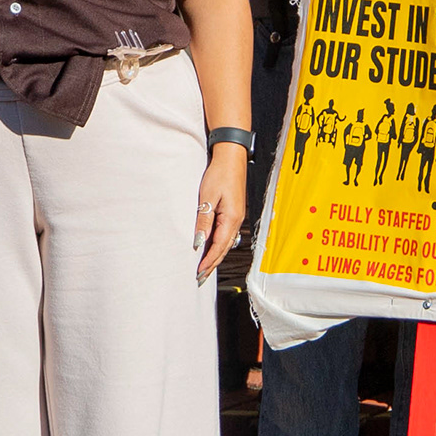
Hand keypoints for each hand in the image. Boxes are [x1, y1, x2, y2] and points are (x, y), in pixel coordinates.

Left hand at [193, 141, 245, 279]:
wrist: (231, 157)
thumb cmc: (220, 174)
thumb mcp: (208, 198)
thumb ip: (204, 221)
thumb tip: (199, 242)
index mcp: (231, 219)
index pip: (219, 247)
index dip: (208, 261)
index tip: (199, 272)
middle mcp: (236, 221)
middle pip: (223, 249)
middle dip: (212, 264)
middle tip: (200, 278)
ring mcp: (236, 217)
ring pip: (225, 243)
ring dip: (215, 256)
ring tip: (204, 268)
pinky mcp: (233, 212)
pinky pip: (225, 234)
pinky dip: (218, 245)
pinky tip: (211, 248)